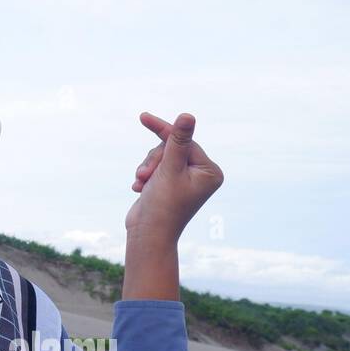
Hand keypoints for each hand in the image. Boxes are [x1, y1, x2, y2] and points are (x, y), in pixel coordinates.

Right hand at [121, 112, 222, 301]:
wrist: (148, 234)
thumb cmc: (163, 205)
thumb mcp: (169, 168)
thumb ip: (177, 141)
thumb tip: (188, 115)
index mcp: (210, 172)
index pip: (185, 141)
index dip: (164, 132)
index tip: (144, 117)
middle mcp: (201, 175)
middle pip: (171, 149)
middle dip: (153, 160)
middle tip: (144, 176)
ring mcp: (185, 180)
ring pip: (159, 157)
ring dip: (147, 169)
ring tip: (141, 184)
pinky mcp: (170, 184)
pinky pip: (154, 167)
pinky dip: (145, 176)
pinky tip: (139, 189)